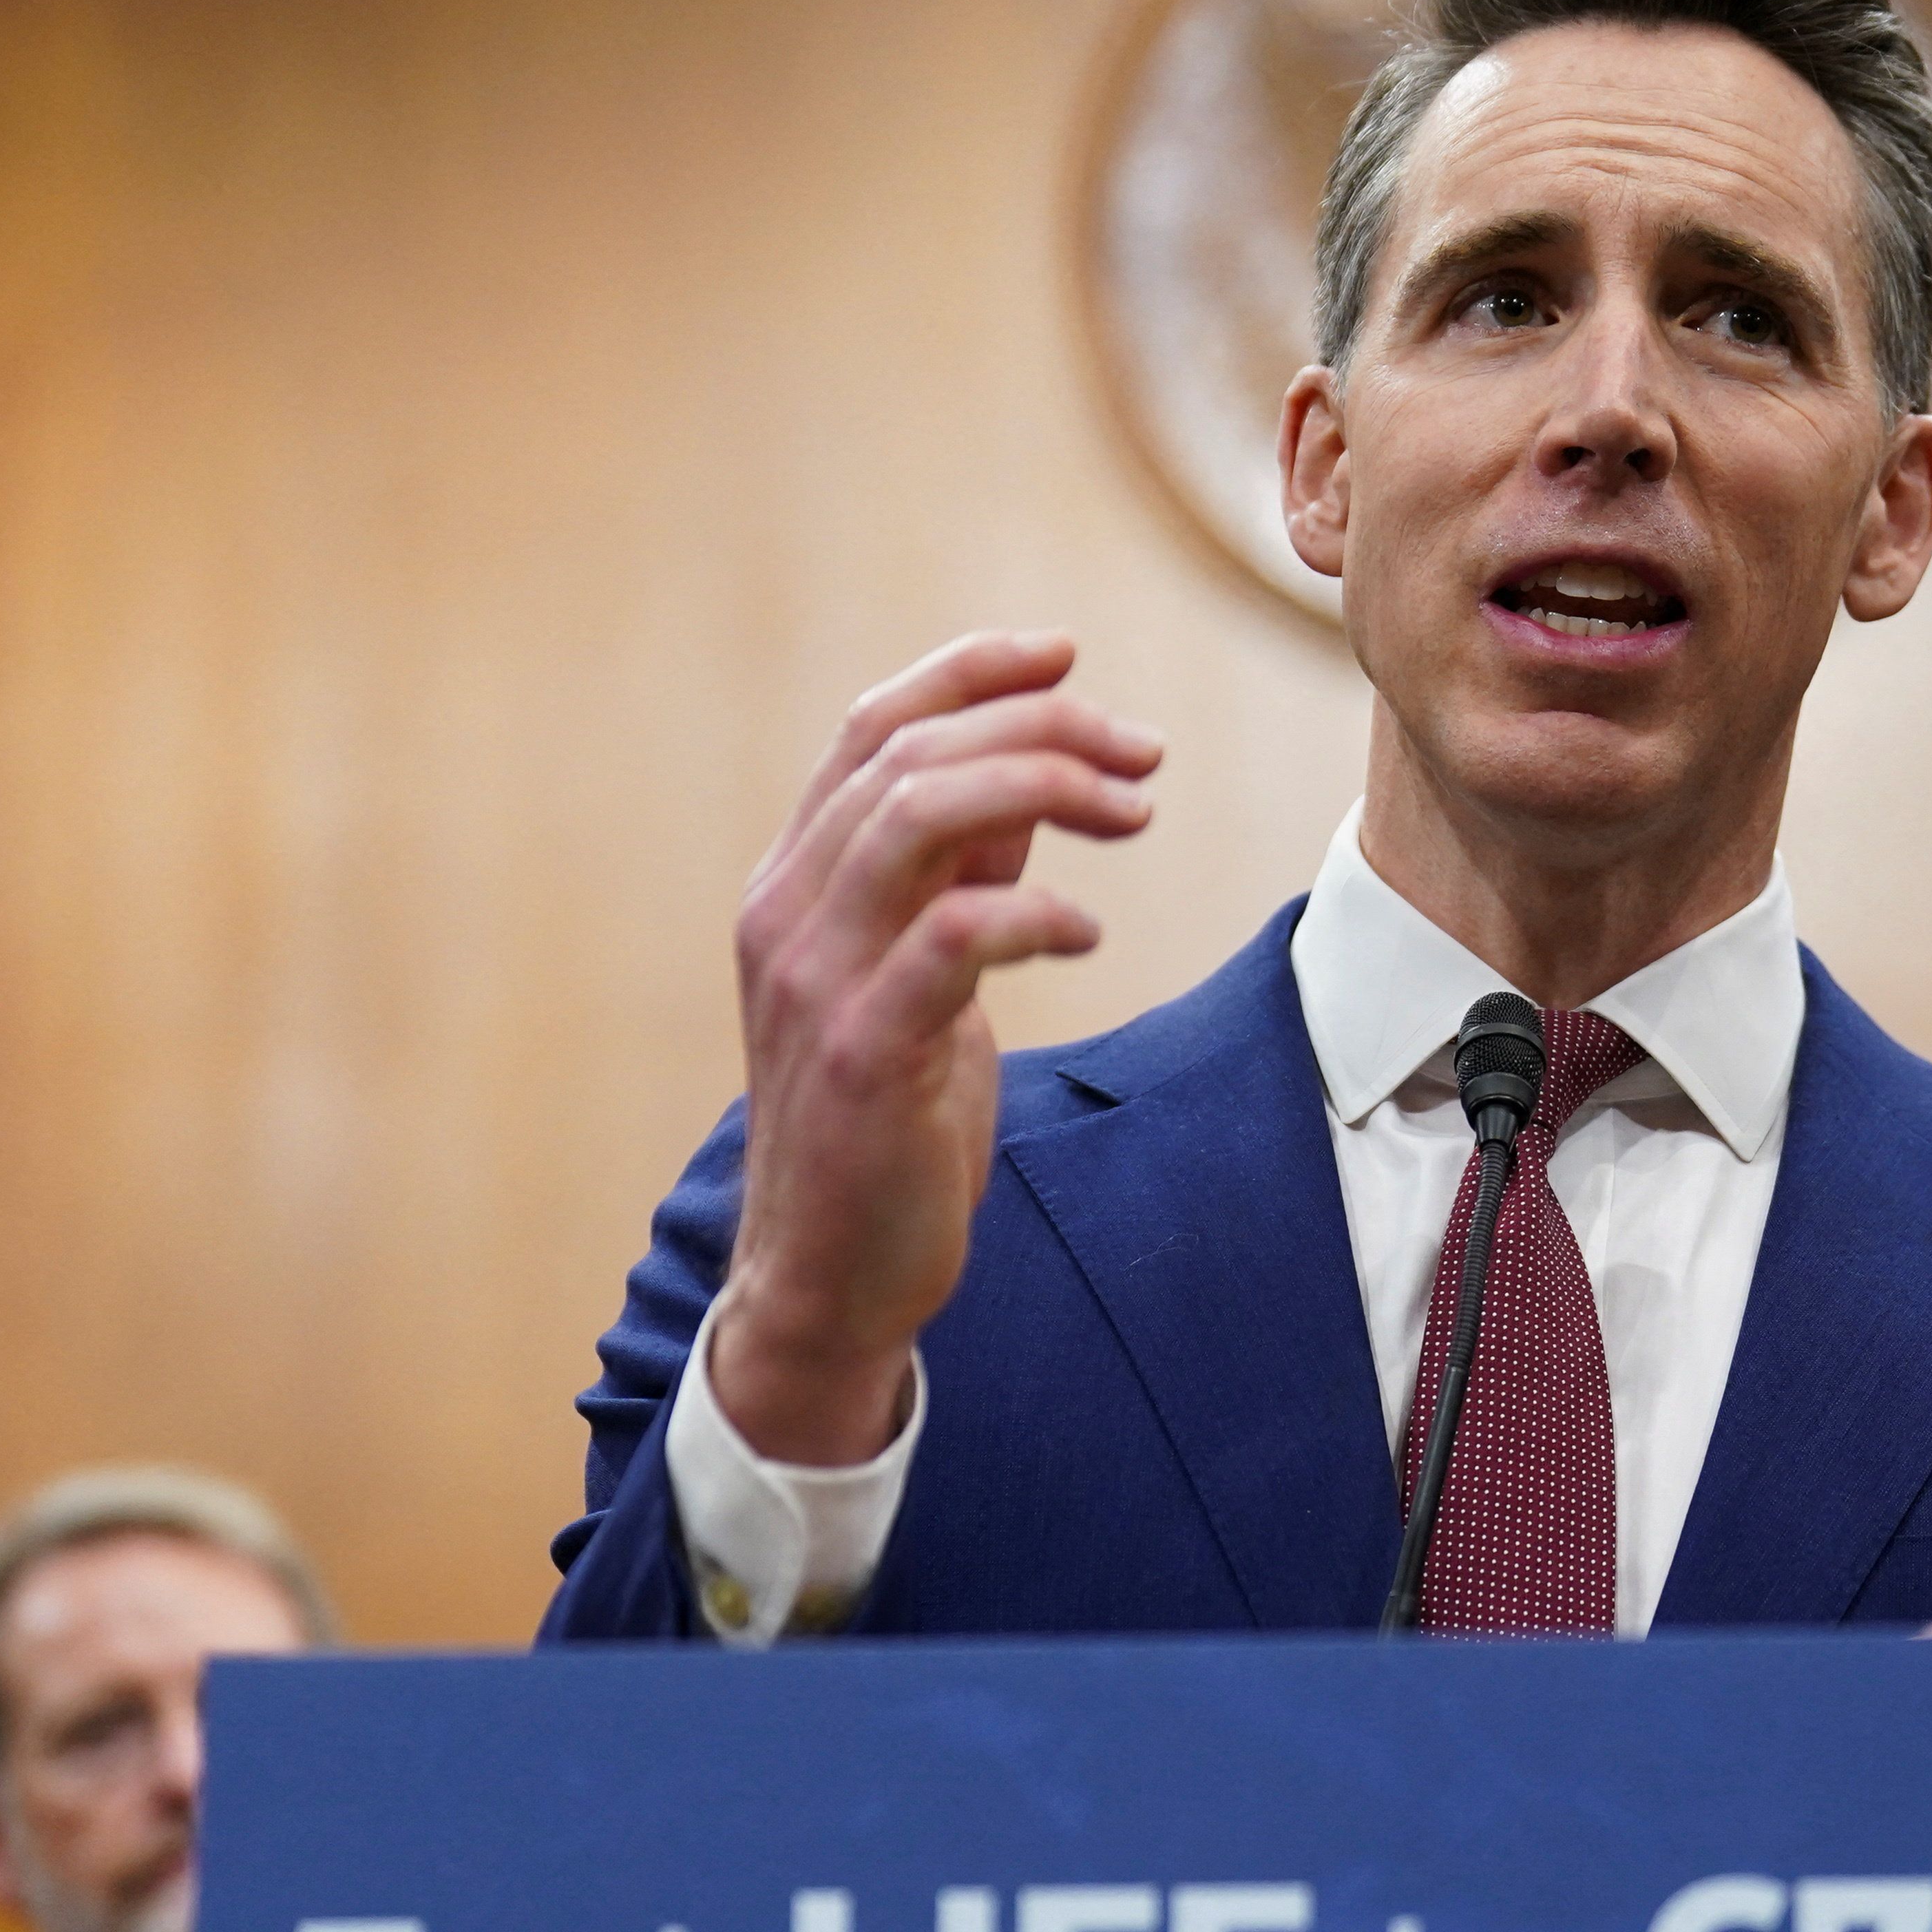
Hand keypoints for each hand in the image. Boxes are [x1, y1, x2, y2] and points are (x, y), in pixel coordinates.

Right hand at [707, 631, 1161, 1464]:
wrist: (833, 1278)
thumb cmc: (890, 1122)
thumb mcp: (923, 975)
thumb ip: (958, 876)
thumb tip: (1031, 779)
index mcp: (797, 882)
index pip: (872, 728)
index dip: (969, 673)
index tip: (1066, 653)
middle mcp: (789, 913)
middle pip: (908, 755)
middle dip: (1041, 728)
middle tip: (1142, 755)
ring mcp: (816, 982)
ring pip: (915, 817)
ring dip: (1042, 788)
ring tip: (1131, 810)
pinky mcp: (862, 1054)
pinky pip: (950, 937)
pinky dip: (1033, 910)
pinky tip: (1088, 929)